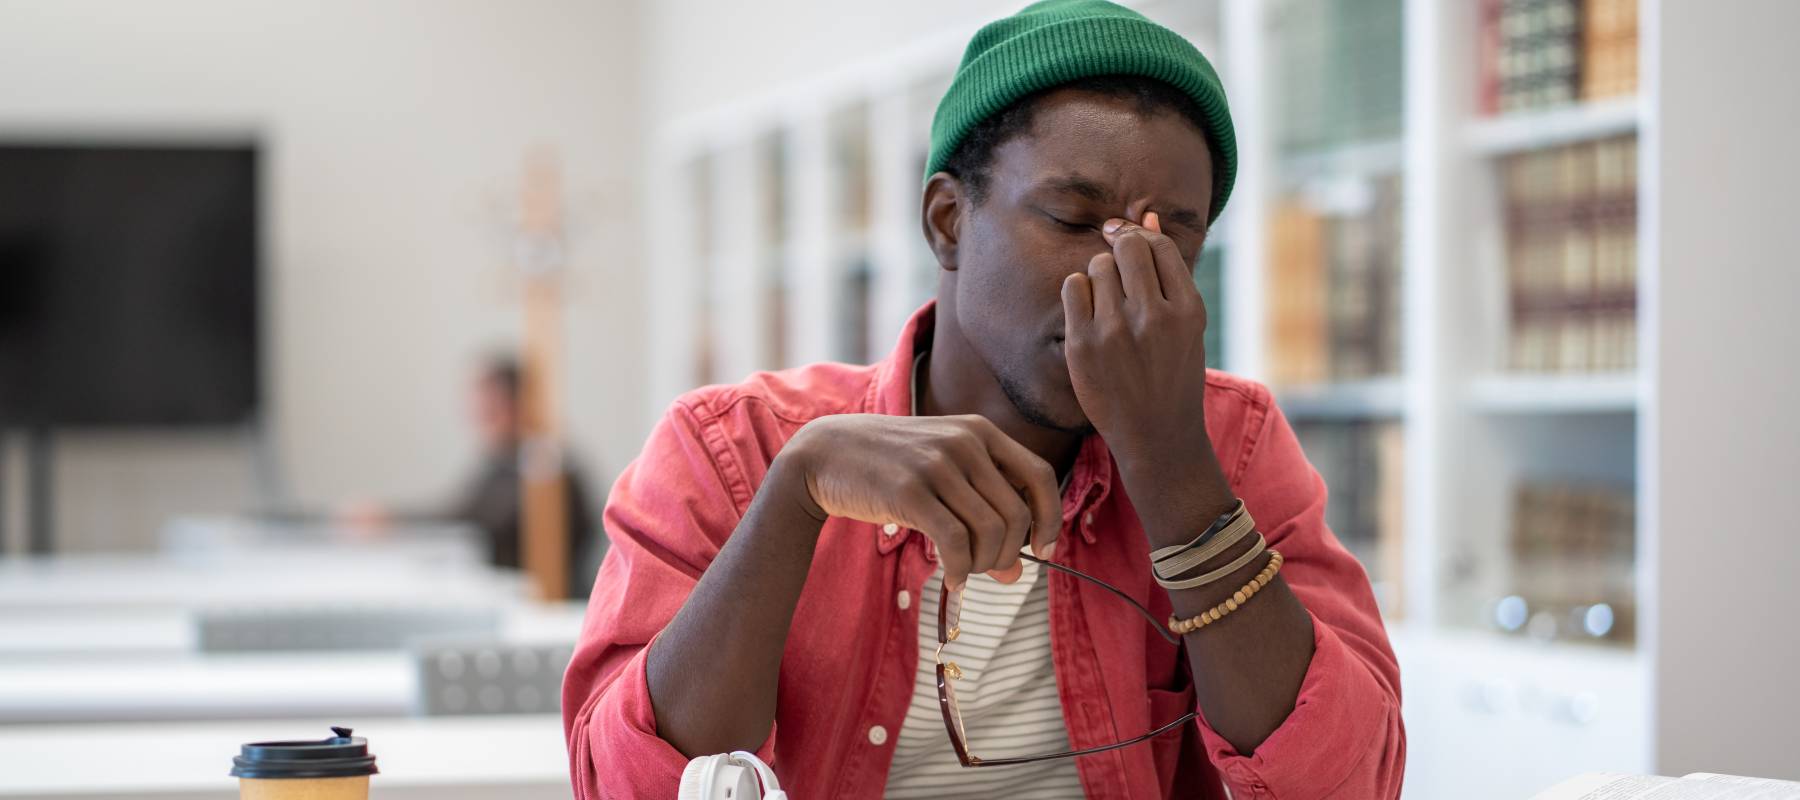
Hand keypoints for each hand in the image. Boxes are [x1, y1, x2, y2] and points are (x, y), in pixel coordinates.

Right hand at [782, 413, 1062, 590]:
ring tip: (964, 571)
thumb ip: (982, 513)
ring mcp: (937, 465)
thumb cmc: (890, 467)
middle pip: (1017, 514)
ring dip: (983, 565)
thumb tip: (1017, 573)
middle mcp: (965, 443)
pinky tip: (951, 578)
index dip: (1050, 519)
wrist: (825, 454)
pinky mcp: (910, 492)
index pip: (1040, 476)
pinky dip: (960, 570)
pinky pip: (956, 543)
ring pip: (991, 531)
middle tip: (989, 571)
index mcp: (980, 431)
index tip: (1043, 551)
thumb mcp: (942, 473)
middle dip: (1009, 554)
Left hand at [1058, 212, 1211, 464]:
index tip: (1131, 245)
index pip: (1158, 246)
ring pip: (1097, 264)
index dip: (1142, 237)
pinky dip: (1079, 291)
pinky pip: (1073, 286)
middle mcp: (1153, 317)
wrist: (1155, 435)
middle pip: (1127, 247)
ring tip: (1108, 302)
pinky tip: (1090, 312)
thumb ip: (1168, 271)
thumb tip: (1148, 215)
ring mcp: (1115, 332)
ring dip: (1100, 275)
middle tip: (1118, 270)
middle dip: (1120, 251)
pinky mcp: (1083, 344)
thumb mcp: (1187, 324)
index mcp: (1187, 310)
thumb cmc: (1172, 372)